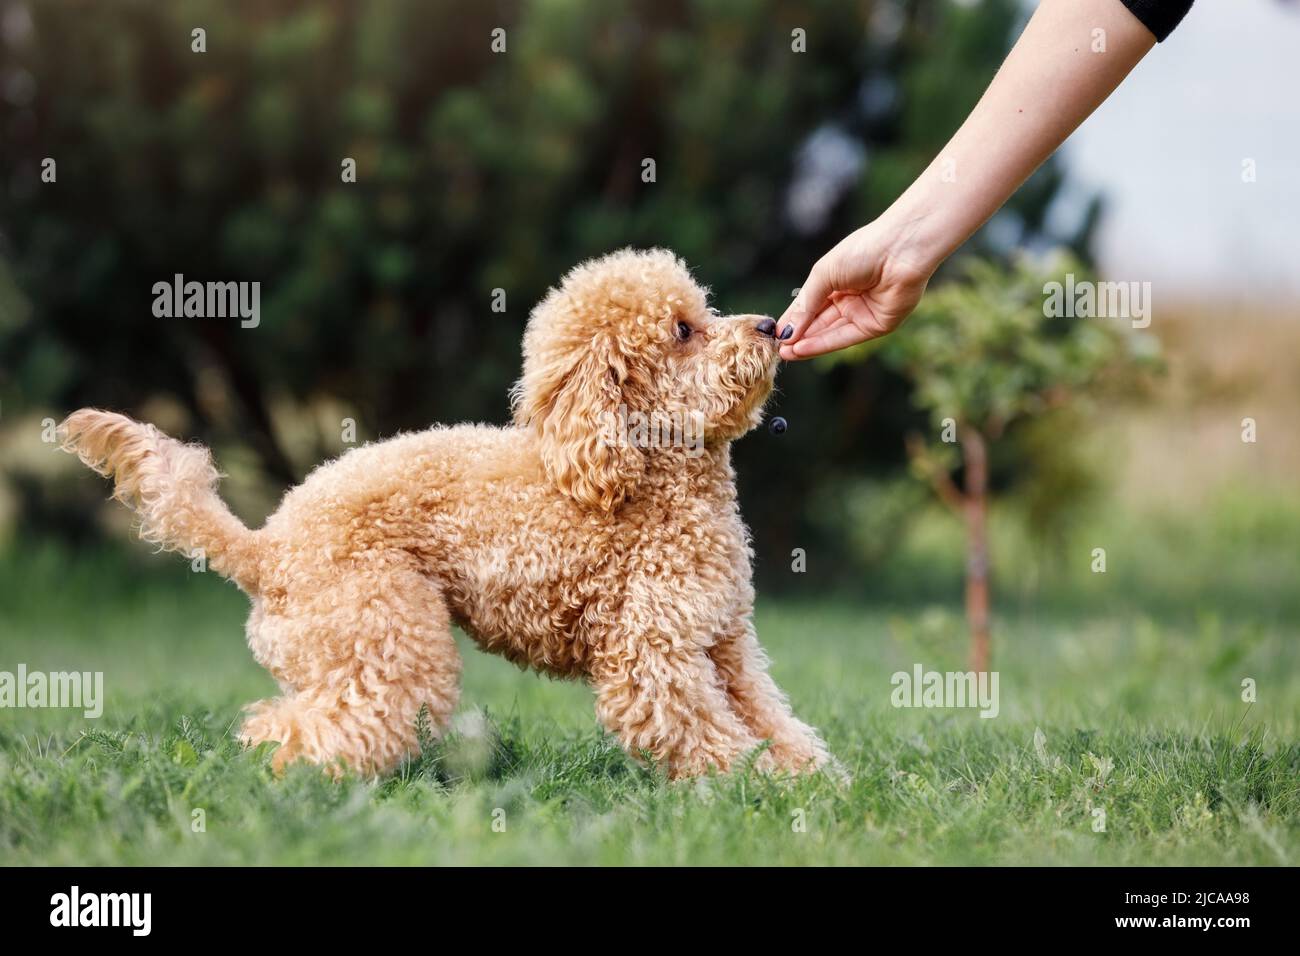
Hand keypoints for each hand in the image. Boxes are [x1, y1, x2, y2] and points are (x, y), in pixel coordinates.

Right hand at [777, 221, 932, 360]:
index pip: (809, 306)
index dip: (792, 321)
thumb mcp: (824, 276)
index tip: (774, 335)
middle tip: (776, 349)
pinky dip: (823, 344)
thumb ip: (805, 305)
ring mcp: (863, 313)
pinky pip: (846, 337)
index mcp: (836, 281)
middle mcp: (849, 299)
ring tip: (785, 352)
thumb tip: (785, 331)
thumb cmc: (862, 251)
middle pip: (818, 323)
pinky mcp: (877, 325)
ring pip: (830, 333)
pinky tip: (803, 348)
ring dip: (807, 344)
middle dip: (798, 336)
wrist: (900, 249)